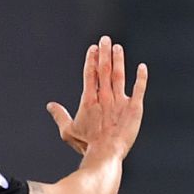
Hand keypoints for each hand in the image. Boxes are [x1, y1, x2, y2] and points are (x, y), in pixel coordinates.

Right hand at [46, 35, 147, 158]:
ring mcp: (120, 102)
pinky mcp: (134, 109)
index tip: (94, 48)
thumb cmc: (86, 144)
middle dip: (104, 54)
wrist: (105, 154)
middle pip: (104, 70)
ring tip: (117, 47)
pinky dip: (141, 78)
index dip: (91, 60)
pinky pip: (139, 90)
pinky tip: (142, 67)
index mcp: (90, 100)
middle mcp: (105, 97)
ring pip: (119, 76)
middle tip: (105, 39)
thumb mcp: (68, 131)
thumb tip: (50, 106)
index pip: (90, 74)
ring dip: (118, 60)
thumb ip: (60, 116)